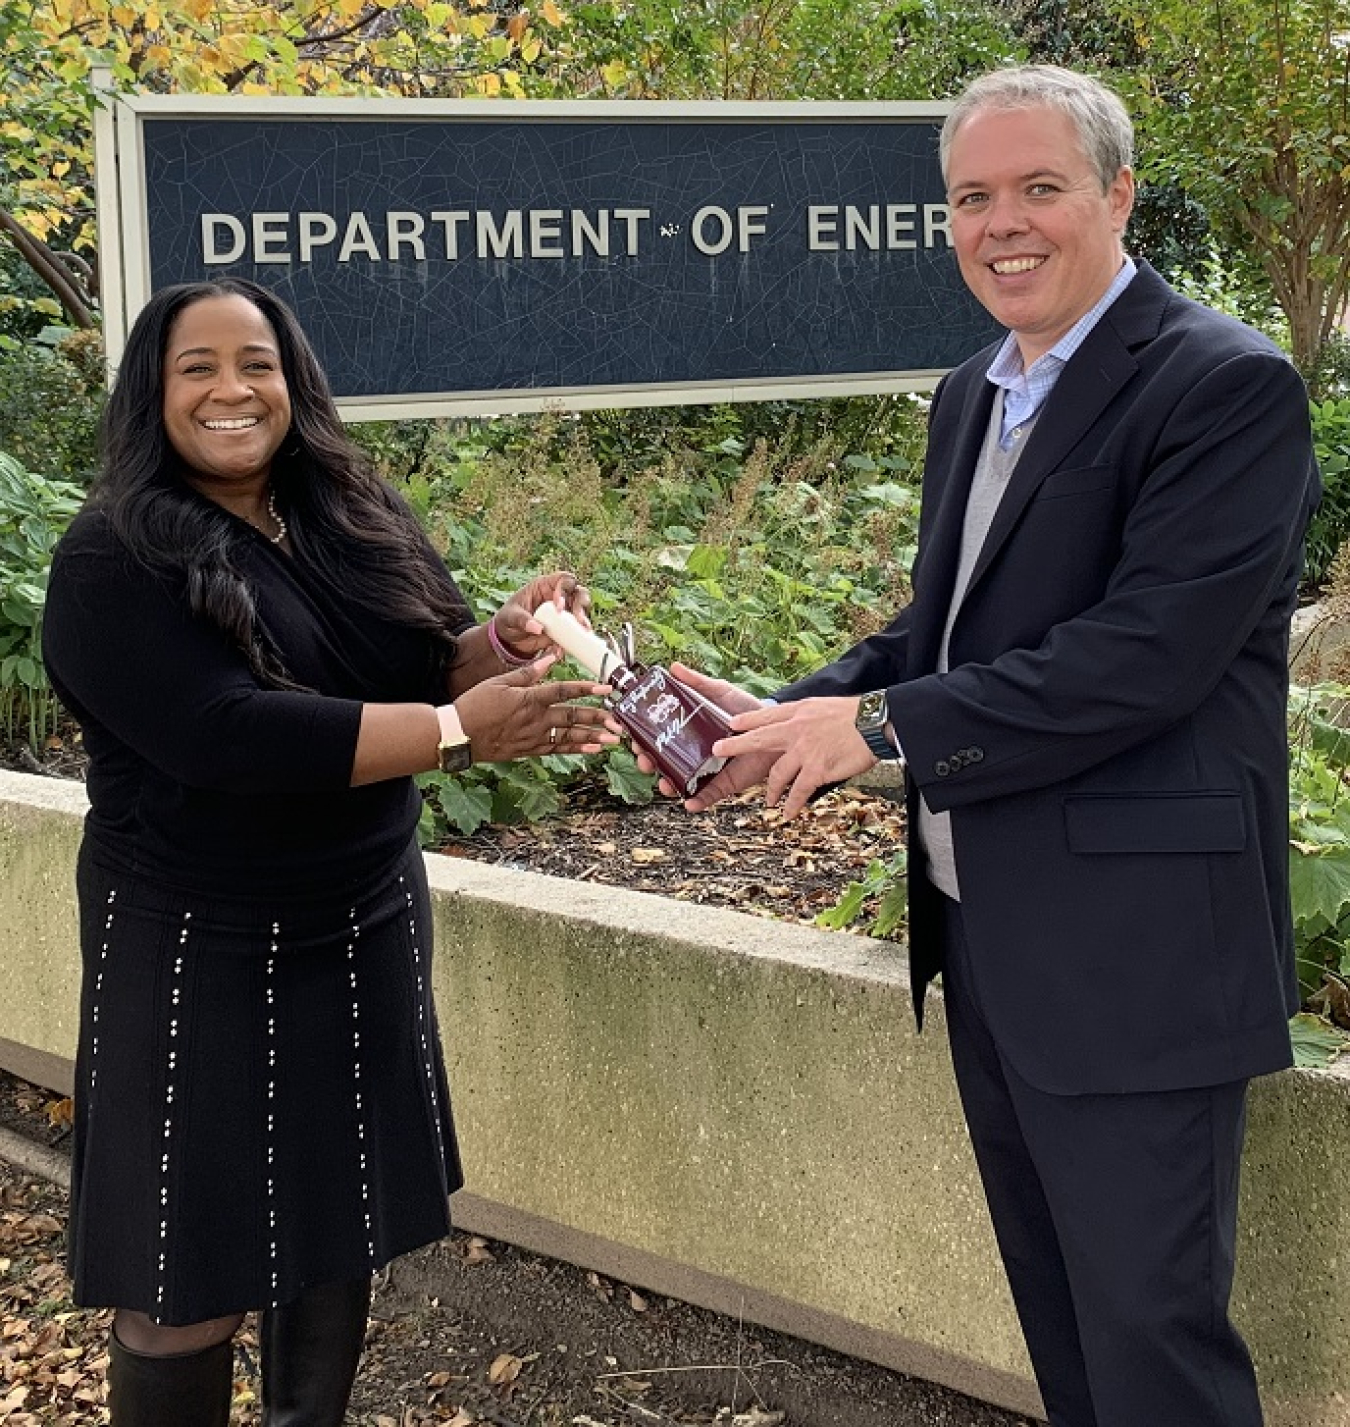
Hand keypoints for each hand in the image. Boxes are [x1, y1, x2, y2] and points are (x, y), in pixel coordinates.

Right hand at [455, 655, 621, 760]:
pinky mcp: (529, 750)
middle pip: (573, 717)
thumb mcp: (499, 682)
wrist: (458, 735)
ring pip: (569, 736)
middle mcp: (535, 719)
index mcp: (529, 698)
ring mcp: (533, 737)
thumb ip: (528, 672)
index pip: (564, 691)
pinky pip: (557, 749)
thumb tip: (551, 658)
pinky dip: (576, 749)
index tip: (607, 688)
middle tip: (619, 721)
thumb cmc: (475, 705)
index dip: (587, 688)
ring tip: (613, 739)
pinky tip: (592, 749)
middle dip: (598, 718)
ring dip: (593, 737)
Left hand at [490, 571, 591, 663]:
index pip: (562, 579)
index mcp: (543, 586)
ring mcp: (563, 612)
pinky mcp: (564, 628)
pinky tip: (580, 640)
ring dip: (584, 618)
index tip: (559, 607)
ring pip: (581, 609)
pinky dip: (579, 634)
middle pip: (578, 592)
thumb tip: (537, 628)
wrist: (508, 641)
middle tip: (577, 618)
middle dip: (581, 603)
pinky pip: (576, 629)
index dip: (565, 589)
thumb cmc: (507, 621)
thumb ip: (522, 620)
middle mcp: (557, 596)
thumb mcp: (510, 617)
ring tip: (583, 629)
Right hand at [634, 663, 770, 809]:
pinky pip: (707, 797)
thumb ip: (697, 682)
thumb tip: (673, 668)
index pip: (657, 738)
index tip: (633, 739)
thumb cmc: (744, 709)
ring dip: (666, 785)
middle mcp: (692, 752)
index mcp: (687, 732)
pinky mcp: (723, 784)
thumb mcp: (718, 691)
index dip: (642, 740)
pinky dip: (696, 803)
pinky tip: (688, 803)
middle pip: (662, 762)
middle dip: (648, 764)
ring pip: (679, 782)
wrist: (774, 726)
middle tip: (645, 761)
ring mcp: (706, 770)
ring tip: (663, 784)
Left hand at [713, 695, 876, 818]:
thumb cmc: (853, 715)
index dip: (747, 720)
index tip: (732, 723)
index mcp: (798, 713)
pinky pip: (797, 792)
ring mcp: (803, 751)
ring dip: (772, 790)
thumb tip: (795, 721)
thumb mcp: (822, 706)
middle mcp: (795, 731)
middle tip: (718, 750)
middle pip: (759, 738)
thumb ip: (804, 715)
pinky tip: (788, 813)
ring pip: (777, 774)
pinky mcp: (815, 770)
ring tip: (770, 800)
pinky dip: (791, 804)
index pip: (767, 715)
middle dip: (736, 746)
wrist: (873, 723)